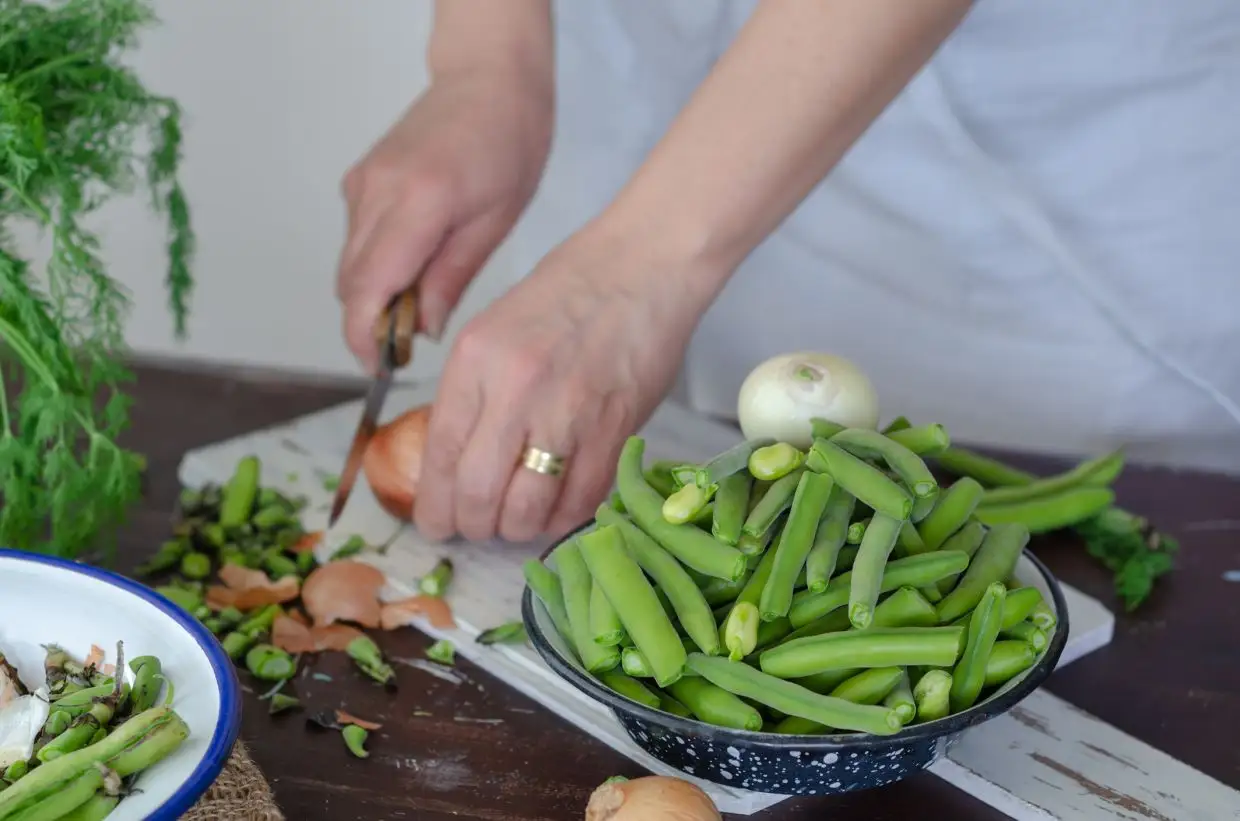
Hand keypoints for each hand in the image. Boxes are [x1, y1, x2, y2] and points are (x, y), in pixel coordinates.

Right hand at [336, 68, 551, 372]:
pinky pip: (357, 239)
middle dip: (372, 322)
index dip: (364, 335)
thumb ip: (451, 279)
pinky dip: (377, 263)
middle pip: (351, 282)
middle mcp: (376, 192)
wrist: (489, 82)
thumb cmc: (508, 146)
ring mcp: (362, 184)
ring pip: (351, 264)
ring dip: (375, 293)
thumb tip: (424, 331)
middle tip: (411, 344)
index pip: (368, 287)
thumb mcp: (494, 224)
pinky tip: (416, 261)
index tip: (379, 366)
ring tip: (422, 301)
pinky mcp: (359, 180)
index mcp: (418, 203)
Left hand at [413, 221, 715, 542]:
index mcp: (475, 359)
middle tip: (479, 528)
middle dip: (472, 525)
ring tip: (520, 519)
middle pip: (476, 493)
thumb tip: (459, 464)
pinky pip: (579, 500)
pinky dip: (563, 518)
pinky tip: (558, 508)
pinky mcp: (614, 429)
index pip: (440, 454)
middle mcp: (514, 388)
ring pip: (526, 509)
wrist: (642, 267)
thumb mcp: (494, 332)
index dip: (435, 505)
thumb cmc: (568, 294)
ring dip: (517, 529)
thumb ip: (474, 396)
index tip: (437, 523)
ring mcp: (567, 411)